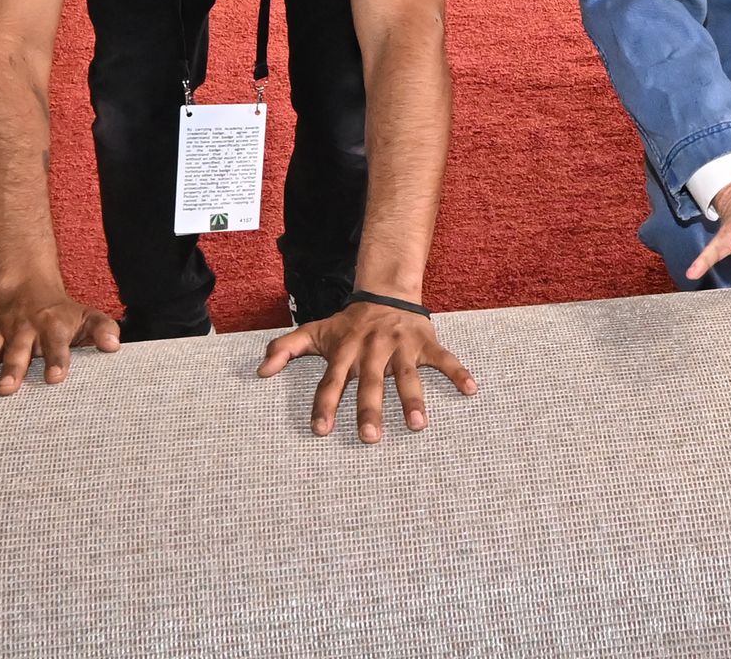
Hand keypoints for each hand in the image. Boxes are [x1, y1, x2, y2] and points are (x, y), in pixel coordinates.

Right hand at [0, 282, 118, 393]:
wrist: (30, 287)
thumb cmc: (64, 313)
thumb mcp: (88, 316)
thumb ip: (103, 329)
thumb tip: (114, 346)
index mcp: (52, 326)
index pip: (56, 343)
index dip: (58, 359)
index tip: (57, 378)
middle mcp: (24, 328)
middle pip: (18, 349)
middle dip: (13, 368)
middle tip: (8, 389)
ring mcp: (0, 330)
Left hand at [258, 300, 476, 443]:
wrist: (386, 292)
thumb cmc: (348, 323)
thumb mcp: (314, 331)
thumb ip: (285, 349)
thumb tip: (260, 371)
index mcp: (346, 351)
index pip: (333, 380)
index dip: (326, 404)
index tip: (321, 430)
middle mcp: (373, 350)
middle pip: (371, 383)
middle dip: (370, 409)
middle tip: (370, 438)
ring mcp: (402, 347)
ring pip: (408, 375)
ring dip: (413, 398)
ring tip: (418, 425)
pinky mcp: (426, 343)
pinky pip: (445, 359)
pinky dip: (459, 373)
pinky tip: (471, 390)